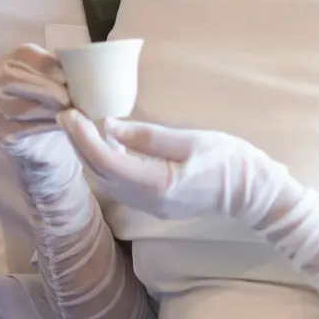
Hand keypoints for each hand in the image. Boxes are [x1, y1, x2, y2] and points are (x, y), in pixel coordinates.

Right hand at [0, 46, 83, 203]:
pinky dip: (43, 126)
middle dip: (45, 89)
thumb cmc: (53, 105)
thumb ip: (61, 73)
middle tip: (69, 99)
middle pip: (13, 80)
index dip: (46, 65)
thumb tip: (82, 67)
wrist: (47, 144)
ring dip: (45, 109)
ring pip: (16, 106)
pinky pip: (20, 128)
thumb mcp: (57, 82)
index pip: (24, 55)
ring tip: (67, 112)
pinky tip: (60, 125)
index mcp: (11, 60)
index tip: (68, 78)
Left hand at [57, 114, 290, 225]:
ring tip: (79, 124)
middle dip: (79, 143)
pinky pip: (119, 183)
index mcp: (156, 185)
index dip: (83, 138)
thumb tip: (111, 126)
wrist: (252, 193)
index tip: (70, 114)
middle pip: (100, 173)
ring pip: (106, 180)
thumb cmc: (228, 161)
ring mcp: (148, 206)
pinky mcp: (152, 202)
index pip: (107, 163)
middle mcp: (146, 201)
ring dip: (89, 153)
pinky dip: (105, 162)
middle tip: (67, 113)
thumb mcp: (190, 141)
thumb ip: (148, 136)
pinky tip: (104, 141)